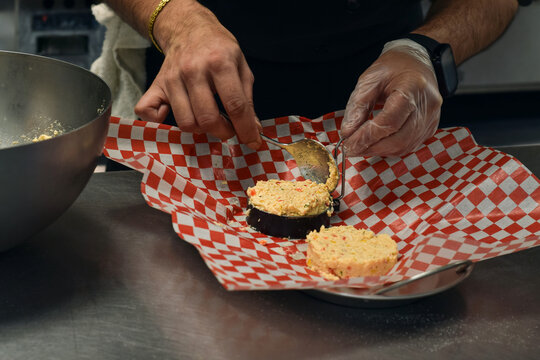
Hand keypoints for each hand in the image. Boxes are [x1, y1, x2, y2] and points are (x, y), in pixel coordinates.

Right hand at [135, 2, 261, 148]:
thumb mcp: (242, 68)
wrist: (189, 28)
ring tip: (209, 119)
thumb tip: (253, 131)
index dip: (245, 129)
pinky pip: (147, 112)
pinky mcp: (156, 84)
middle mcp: (193, 70)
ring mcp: (172, 78)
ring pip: (185, 122)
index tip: (252, 142)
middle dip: (223, 132)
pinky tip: (172, 114)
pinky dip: (158, 121)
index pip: (235, 105)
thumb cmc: (219, 50)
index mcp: (220, 63)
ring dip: (200, 129)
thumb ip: (247, 100)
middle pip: (208, 118)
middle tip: (229, 128)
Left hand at [341, 40, 442, 156]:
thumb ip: (357, 106)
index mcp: (413, 87)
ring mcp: (432, 118)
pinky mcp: (431, 127)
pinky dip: (390, 149)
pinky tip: (376, 144)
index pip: (389, 121)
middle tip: (351, 149)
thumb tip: (348, 132)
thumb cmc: (393, 68)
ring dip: (379, 151)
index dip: (367, 137)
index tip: (348, 144)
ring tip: (361, 146)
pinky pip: (409, 146)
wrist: (417, 62)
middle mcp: (427, 105)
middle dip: (371, 148)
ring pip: (404, 147)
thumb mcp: (369, 79)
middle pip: (399, 139)